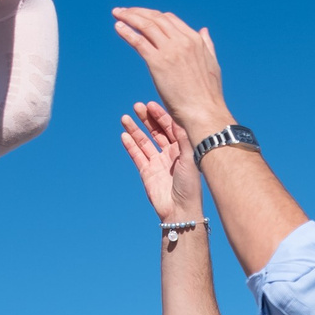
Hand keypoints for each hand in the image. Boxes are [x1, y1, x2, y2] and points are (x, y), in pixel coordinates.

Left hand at [112, 8, 231, 137]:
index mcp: (194, 40)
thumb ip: (207, 45)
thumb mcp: (211, 64)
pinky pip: (138, 41)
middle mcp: (182, 41)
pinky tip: (118, 28)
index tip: (141, 16)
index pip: (169, 19)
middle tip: (123, 12)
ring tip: (117, 14)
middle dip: (137, 12)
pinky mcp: (158, 62)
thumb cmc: (207, 95)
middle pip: (155, 18)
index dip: (153, 16)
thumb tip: (203, 30)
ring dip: (129, 17)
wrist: (204, 112)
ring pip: (145, 25)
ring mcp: (170, 50)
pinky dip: (127, 32)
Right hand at [120, 101, 200, 220]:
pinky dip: (130, 145)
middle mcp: (170, 153)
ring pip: (144, 142)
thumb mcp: (189, 157)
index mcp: (182, 148)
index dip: (160, 115)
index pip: (170, 127)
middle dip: (147, 119)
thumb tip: (178, 116)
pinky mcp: (147, 172)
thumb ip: (183, 137)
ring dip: (135, 130)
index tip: (151, 104)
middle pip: (156, 131)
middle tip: (137, 106)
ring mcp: (157, 162)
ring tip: (125, 118)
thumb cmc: (190, 185)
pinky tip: (124, 135)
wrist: (180, 209)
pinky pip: (137, 155)